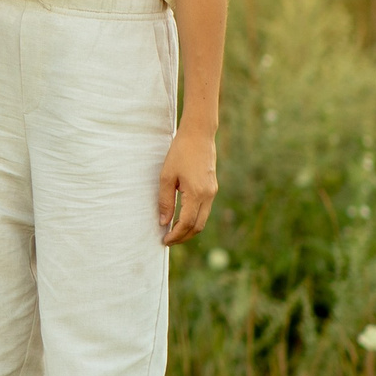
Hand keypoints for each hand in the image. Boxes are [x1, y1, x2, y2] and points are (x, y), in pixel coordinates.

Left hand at [158, 128, 217, 244]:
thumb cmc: (180, 153)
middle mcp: (208, 195)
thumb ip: (165, 201)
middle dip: (183, 237)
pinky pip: (205, 209)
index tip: (164, 240)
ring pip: (203, 219)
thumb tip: (163, 222)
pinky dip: (194, 218)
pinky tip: (182, 217)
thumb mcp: (167, 176)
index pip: (187, 224)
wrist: (199, 135)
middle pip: (198, 226)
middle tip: (169, 240)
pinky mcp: (212, 187)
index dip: (176, 235)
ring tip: (174, 231)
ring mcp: (212, 192)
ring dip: (189, 229)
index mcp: (196, 194)